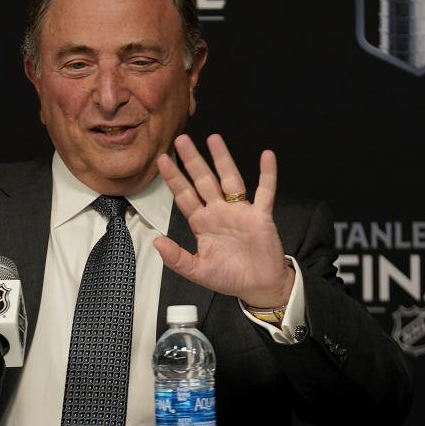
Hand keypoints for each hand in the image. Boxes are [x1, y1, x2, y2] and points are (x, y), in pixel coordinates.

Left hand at [153, 134, 293, 308]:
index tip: (162, 160)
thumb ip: (176, 258)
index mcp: (202, 223)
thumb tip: (157, 241)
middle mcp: (219, 212)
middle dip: (192, 160)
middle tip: (181, 139)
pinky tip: (267, 157)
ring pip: (230, 178)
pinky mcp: (260, 215)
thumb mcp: (197, 270)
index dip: (173, 178)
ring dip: (222, 158)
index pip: (184, 195)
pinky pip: (265, 191)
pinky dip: (267, 174)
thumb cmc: (229, 277)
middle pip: (203, 180)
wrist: (258, 287)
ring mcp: (240, 211)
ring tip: (214, 138)